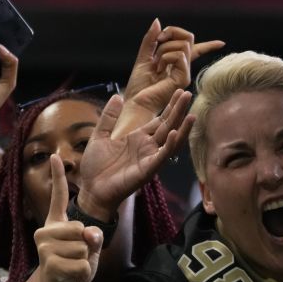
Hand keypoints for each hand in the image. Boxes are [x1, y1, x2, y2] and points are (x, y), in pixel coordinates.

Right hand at [34, 154, 102, 281]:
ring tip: (73, 269)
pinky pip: (81, 264)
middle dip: (88, 247)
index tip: (55, 156)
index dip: (58, 177)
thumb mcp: (90, 249)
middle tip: (76, 259)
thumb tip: (89, 233)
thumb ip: (93, 237)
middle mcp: (44, 232)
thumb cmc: (75, 269)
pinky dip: (83, 274)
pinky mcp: (49, 265)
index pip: (58, 198)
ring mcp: (44, 248)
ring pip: (83, 247)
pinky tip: (72, 279)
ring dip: (85, 262)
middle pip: (82, 229)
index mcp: (55, 224)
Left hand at [78, 88, 193, 219]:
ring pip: (170, 141)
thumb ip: (109, 117)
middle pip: (168, 126)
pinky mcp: (147, 170)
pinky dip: (169, 145)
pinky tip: (174, 133)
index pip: (159, 119)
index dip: (169, 106)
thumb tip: (117, 96)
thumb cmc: (96, 166)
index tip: (179, 91)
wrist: (91, 190)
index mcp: (138, 138)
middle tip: (188, 94)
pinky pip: (161, 156)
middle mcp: (147, 147)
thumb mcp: (99, 136)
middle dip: (178, 111)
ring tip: (191, 114)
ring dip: (181, 128)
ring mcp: (149, 158)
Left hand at [121, 19, 223, 122]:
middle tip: (158, 41)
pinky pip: (180, 56)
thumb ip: (150, 40)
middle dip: (171, 32)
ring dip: (164, 49)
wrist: (136, 102)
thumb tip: (158, 21)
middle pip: (188, 38)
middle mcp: (183, 67)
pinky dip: (166, 57)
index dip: (209, 45)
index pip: (196, 50)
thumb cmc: (139, 85)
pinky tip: (159, 69)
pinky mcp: (184, 78)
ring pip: (184, 45)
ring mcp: (185, 73)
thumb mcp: (143, 57)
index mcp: (176, 63)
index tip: (221, 43)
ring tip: (156, 64)